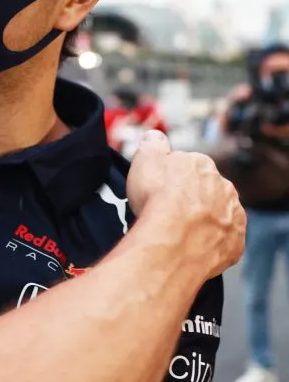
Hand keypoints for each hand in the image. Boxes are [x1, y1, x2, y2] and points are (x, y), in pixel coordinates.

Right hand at [126, 130, 245, 279]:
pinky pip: (224, 239)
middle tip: (168, 210)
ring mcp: (233, 216)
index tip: (159, 188)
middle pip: (206, 188)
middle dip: (191, 197)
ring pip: (218, 213)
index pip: (187, 165)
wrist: (174, 241)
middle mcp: (223, 186)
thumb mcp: (144, 160)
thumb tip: (156, 136)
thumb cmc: (158, 199)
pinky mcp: (236, 242)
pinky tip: (193, 245)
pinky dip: (212, 241)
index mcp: (202, 164)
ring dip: (204, 219)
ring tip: (180, 230)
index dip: (170, 177)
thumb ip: (152, 144)